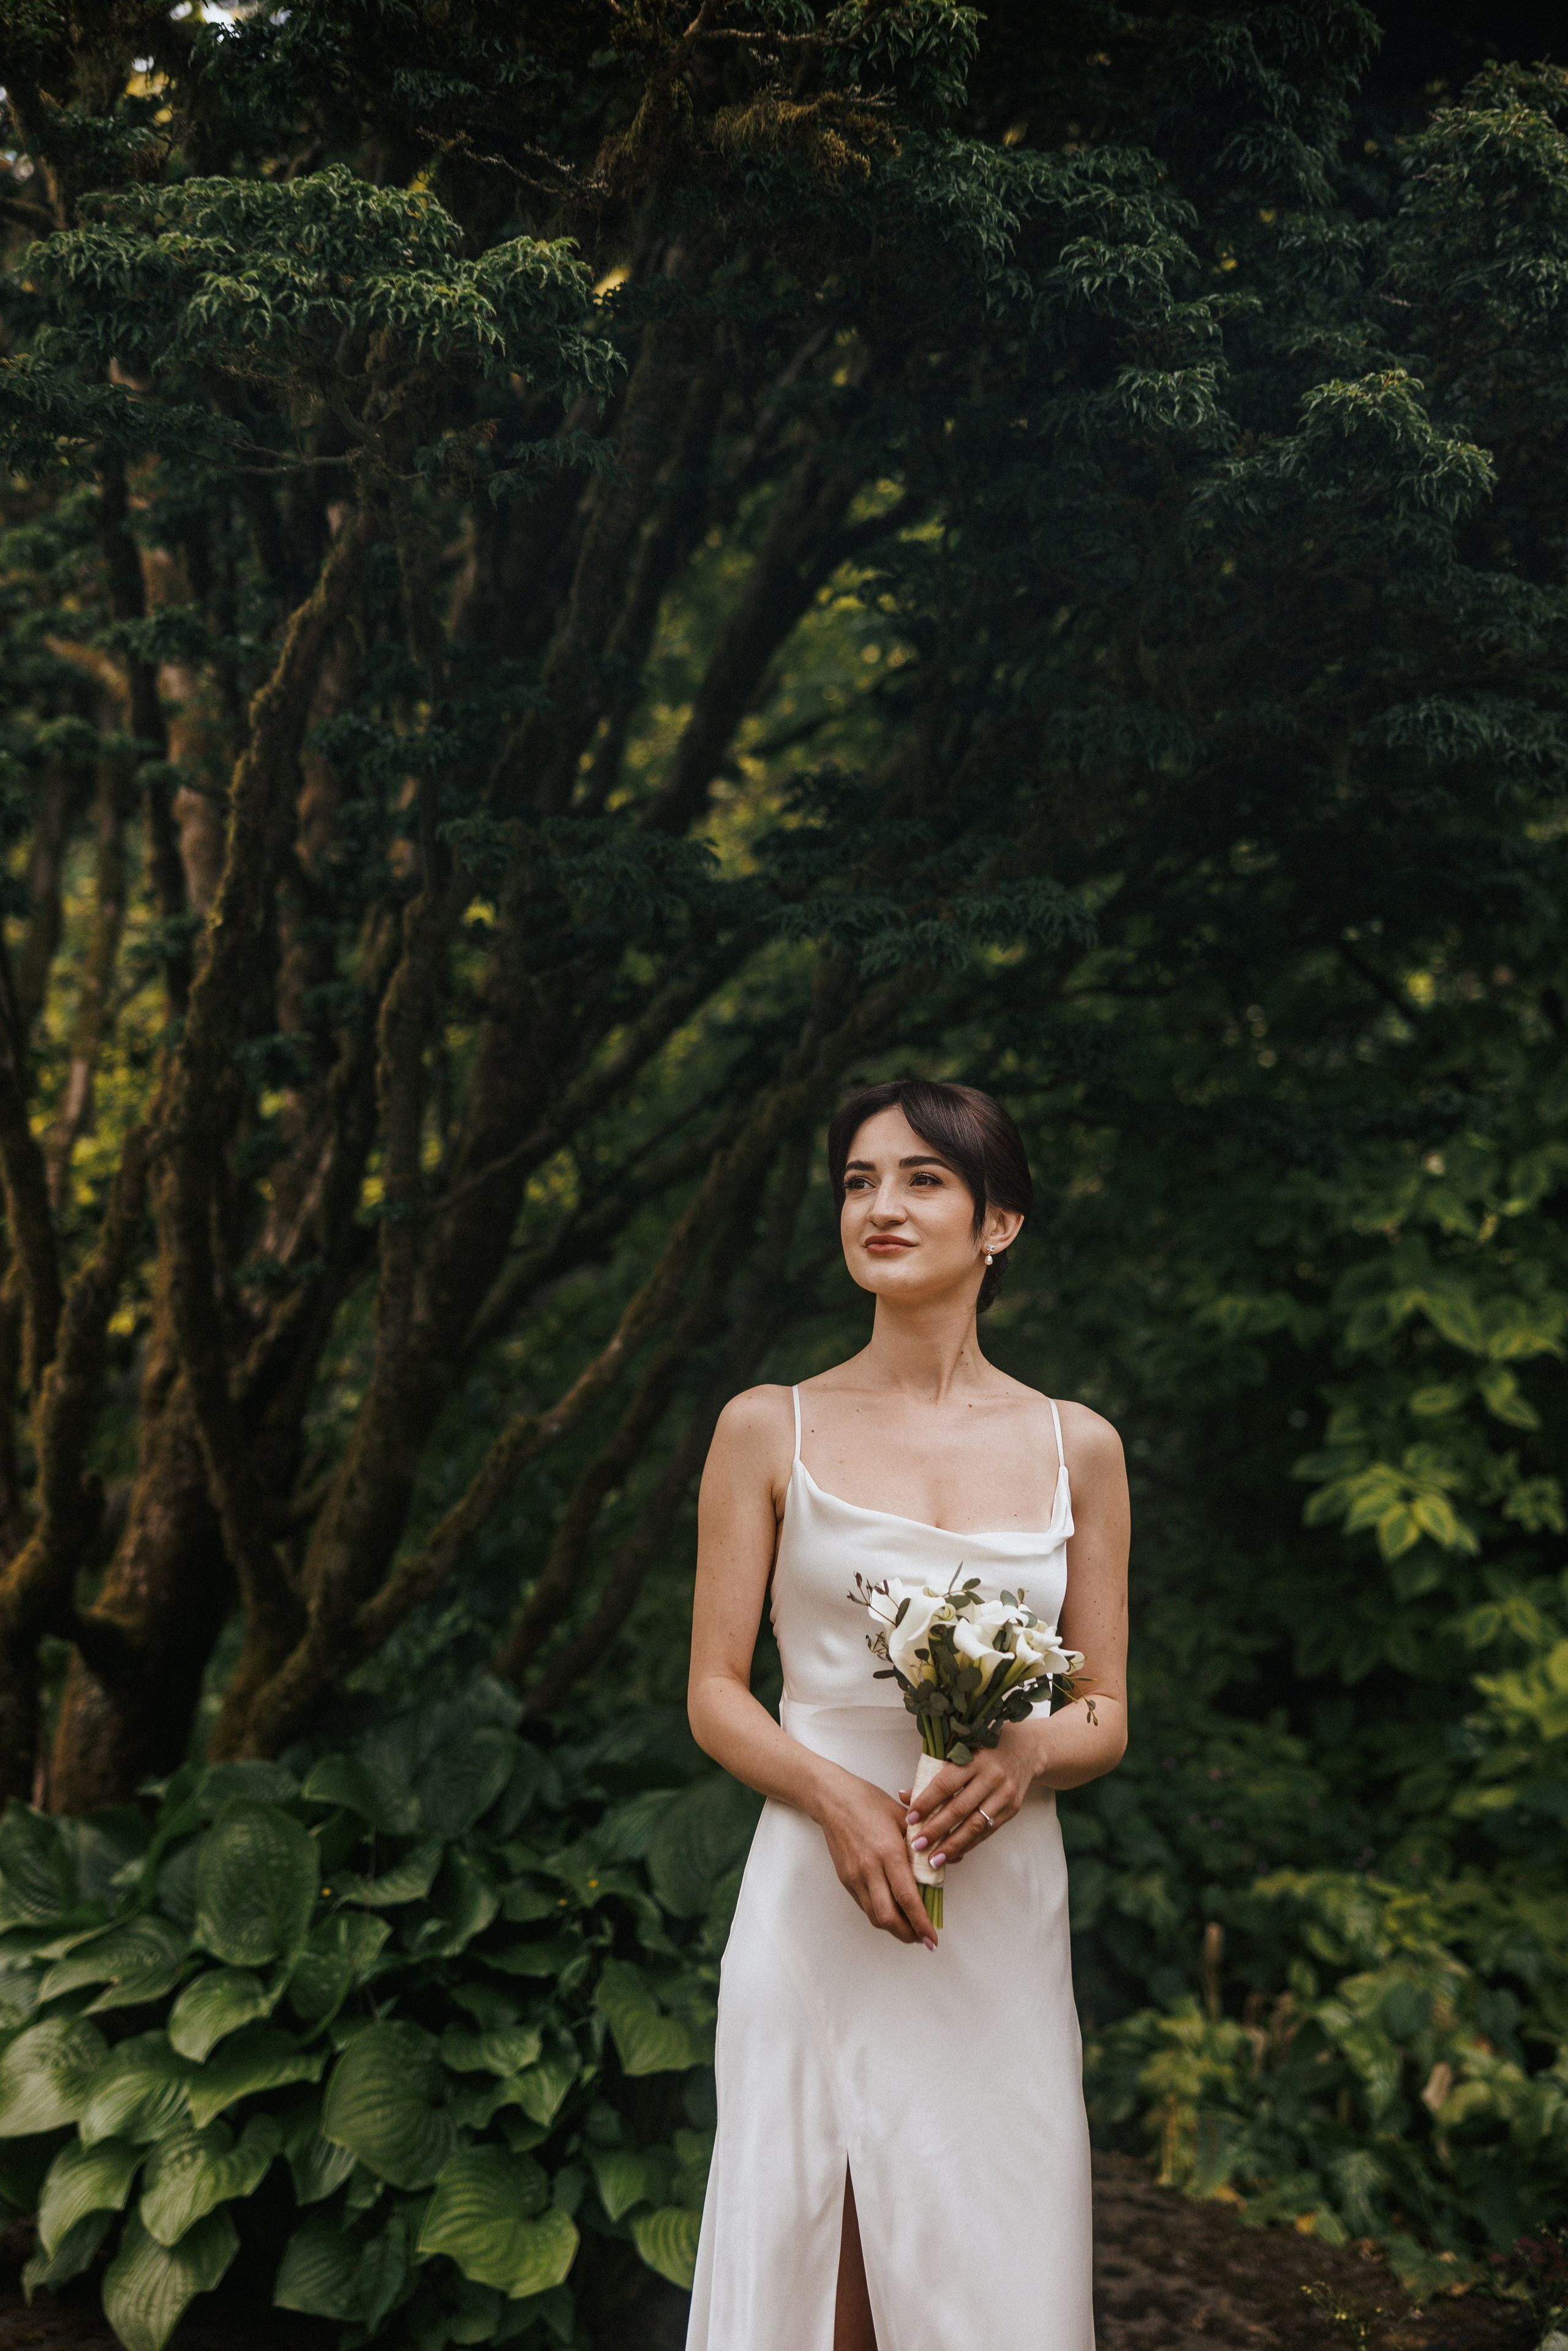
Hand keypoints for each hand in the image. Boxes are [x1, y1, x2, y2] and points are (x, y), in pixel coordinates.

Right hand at [814, 1770, 937, 1949]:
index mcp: (889, 1852)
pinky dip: (880, 1914)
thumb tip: (954, 1857)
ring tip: (910, 1930)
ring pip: (874, 1916)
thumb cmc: (869, 1802)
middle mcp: (870, 1869)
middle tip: (923, 1939)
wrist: (832, 1798)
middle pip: (888, 1917)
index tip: (933, 1938)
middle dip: (908, 1935)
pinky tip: (892, 1911)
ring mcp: (855, 1876)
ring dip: (894, 1929)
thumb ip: (927, 1841)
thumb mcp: (903, 1817)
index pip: (908, 1898)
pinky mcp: (845, 1879)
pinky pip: (865, 1905)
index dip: (922, 1923)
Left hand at [899, 1726, 1040, 1867]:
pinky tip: (953, 1853)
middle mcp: (991, 1777)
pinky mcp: (1012, 1809)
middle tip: (916, 1845)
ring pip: (975, 1824)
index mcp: (974, 1758)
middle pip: (960, 1808)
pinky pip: (987, 1831)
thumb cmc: (985, 1748)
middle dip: (936, 1829)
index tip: (910, 1818)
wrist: (1028, 1749)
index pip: (946, 1783)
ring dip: (952, 1845)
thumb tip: (904, 1795)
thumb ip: (933, 1773)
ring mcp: (1004, 1794)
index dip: (926, 1802)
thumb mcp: (960, 1751)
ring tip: (933, 1859)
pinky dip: (969, 1844)